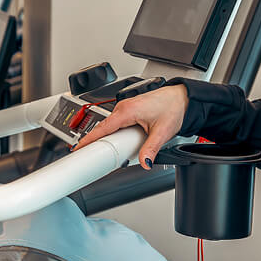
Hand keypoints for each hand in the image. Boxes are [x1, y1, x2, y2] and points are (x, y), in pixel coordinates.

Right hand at [72, 84, 188, 168]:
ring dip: (107, 138)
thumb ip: (151, 149)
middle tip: (93, 157)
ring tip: (108, 152)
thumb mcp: (162, 132)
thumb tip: (144, 162)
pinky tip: (120, 140)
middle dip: (97, 142)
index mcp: (127, 111)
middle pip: (103, 128)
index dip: (88, 140)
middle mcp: (123, 107)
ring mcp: (126, 108)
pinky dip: (114, 132)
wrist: (182, 98)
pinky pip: (116, 123)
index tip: (78, 149)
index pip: (102, 128)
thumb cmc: (173, 107)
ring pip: (110, 126)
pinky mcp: (130, 110)